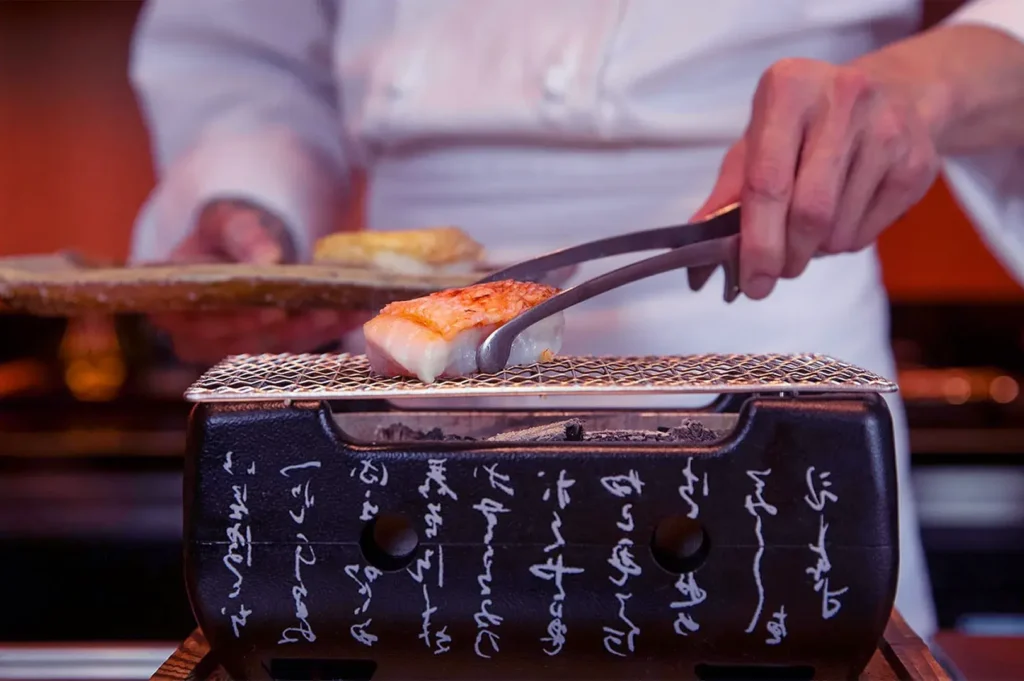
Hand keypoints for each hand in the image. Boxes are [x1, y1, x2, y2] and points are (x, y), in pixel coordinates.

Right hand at [151, 199, 364, 363]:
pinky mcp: (266, 351)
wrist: (243, 245)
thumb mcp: (227, 221)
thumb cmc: (226, 233)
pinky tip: (355, 313)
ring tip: (350, 309)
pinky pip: (298, 345)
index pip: (199, 321)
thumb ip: (243, 233)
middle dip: (291, 327)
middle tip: (327, 310)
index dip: (237, 320)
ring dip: (318, 330)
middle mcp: (196, 337)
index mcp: (171, 304)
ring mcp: (232, 348)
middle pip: (245, 341)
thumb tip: (268, 256)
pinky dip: (330, 330)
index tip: (274, 311)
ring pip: (277, 347)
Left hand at [695, 57, 940, 299]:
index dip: (758, 242)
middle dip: (788, 255)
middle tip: (778, 271)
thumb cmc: (806, 124)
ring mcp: (887, 127)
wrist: (894, 92)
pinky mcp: (918, 159)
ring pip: (840, 227)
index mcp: (788, 88)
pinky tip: (841, 219)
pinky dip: (846, 242)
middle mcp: (842, 98)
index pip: (767, 182)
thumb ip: (729, 193)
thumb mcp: (758, 142)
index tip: (753, 281)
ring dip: (816, 250)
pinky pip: (870, 230)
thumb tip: (698, 252)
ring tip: (809, 234)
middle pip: (810, 211)